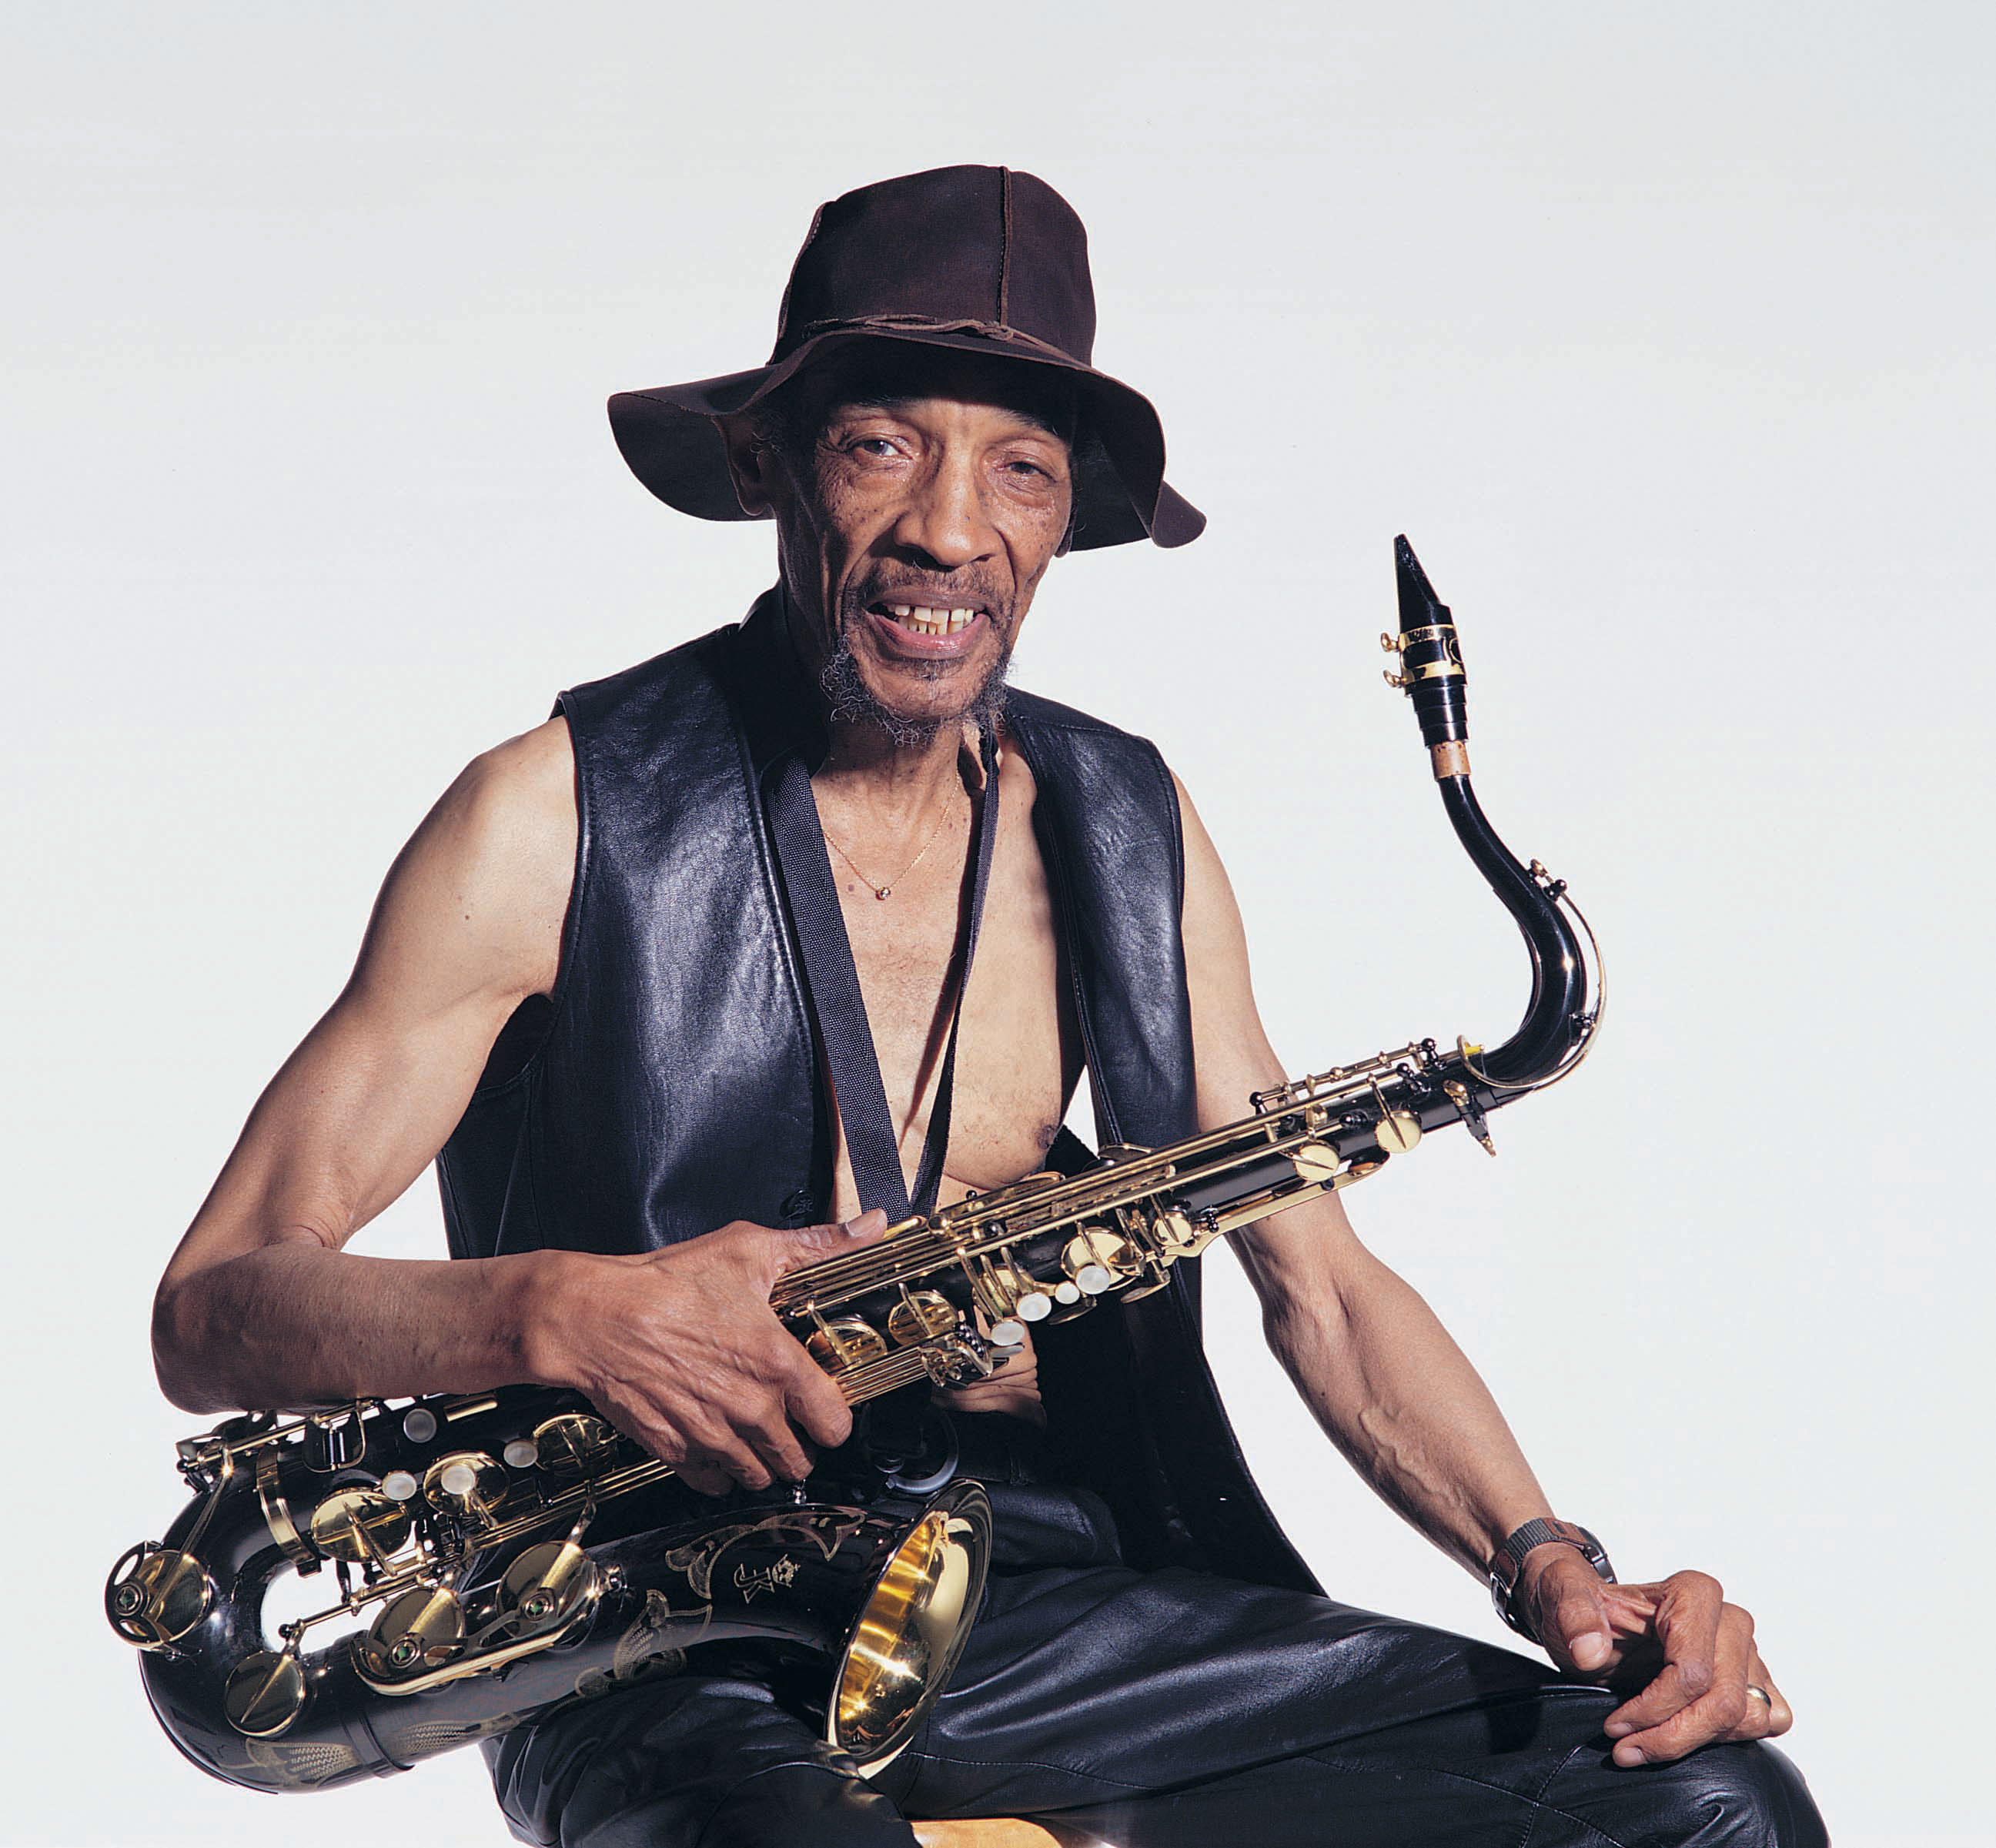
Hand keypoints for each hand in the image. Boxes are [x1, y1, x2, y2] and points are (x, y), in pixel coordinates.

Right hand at [551, 1211, 887, 1496]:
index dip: (835, 1420)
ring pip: (757, 1476)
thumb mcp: (749, 1249)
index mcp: (777, 1363)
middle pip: (797, 1459)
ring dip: (761, 1462)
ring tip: (756, 1437)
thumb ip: (818, 1244)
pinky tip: (716, 1445)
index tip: (827, 1412)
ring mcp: (713, 1434)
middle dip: (799, 1444)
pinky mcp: (675, 1449)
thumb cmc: (666, 1283)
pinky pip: (712, 1482)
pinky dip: (717, 1471)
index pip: (833, 1423)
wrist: (595, 1317)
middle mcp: (751, 1407)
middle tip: (790, 1425)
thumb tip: (870, 1226)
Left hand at [1522, 1551, 1793, 1766]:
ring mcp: (1747, 1651)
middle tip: (1625, 1746)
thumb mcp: (1559, 1598)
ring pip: (1746, 1717)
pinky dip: (1731, 1738)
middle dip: (1672, 1735)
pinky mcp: (1756, 1678)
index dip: (1653, 1708)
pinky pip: (1768, 1719)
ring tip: (1646, 1742)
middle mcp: (1729, 1620)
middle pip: (1722, 1702)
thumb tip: (1590, 1650)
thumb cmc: (1581, 1607)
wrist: (1589, 1617)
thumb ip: (1571, 1613)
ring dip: (1695, 1742)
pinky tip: (1685, 1731)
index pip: (1692, 1673)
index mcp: (1693, 1593)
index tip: (1615, 1726)